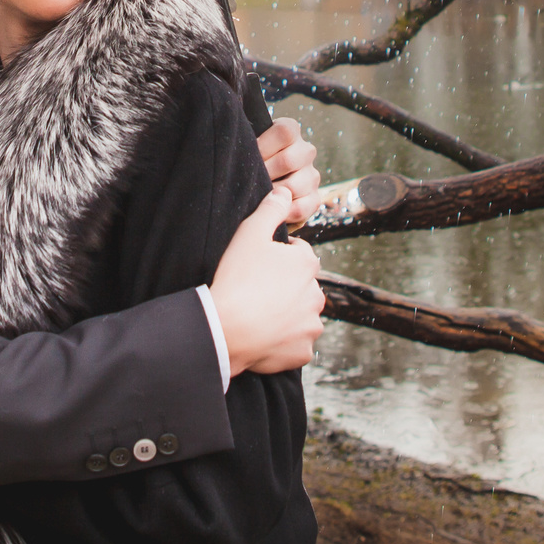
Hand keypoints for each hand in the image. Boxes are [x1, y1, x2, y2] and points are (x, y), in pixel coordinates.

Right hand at [207, 186, 325, 376]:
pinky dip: (284, 342)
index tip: (258, 266)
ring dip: (288, 315)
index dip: (278, 258)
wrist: (226, 328)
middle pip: (302, 287)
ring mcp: (311, 326)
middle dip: (286, 287)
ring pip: (302, 316)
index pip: (299, 255)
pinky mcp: (302, 352)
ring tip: (259, 315)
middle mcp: (317, 295)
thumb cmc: (237, 278)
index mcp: (307, 264)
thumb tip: (285, 191)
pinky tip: (264, 337)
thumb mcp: (250, 232)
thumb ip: (271, 208)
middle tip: (257, 291)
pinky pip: (296, 345)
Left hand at [257, 116, 319, 225]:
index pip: (284, 132)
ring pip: (293, 186)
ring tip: (257, 195)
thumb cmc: (251, 161)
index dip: (263, 145)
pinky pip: (300, 208)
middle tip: (250, 180)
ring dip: (271, 194)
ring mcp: (312, 176)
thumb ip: (246, 141)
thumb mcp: (248, 145)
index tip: (248, 156)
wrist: (262, 186)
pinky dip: (282, 212)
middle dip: (265, 173)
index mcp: (291, 132)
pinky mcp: (313, 199)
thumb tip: (238, 140)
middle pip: (288, 160)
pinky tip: (269, 211)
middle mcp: (306, 151)